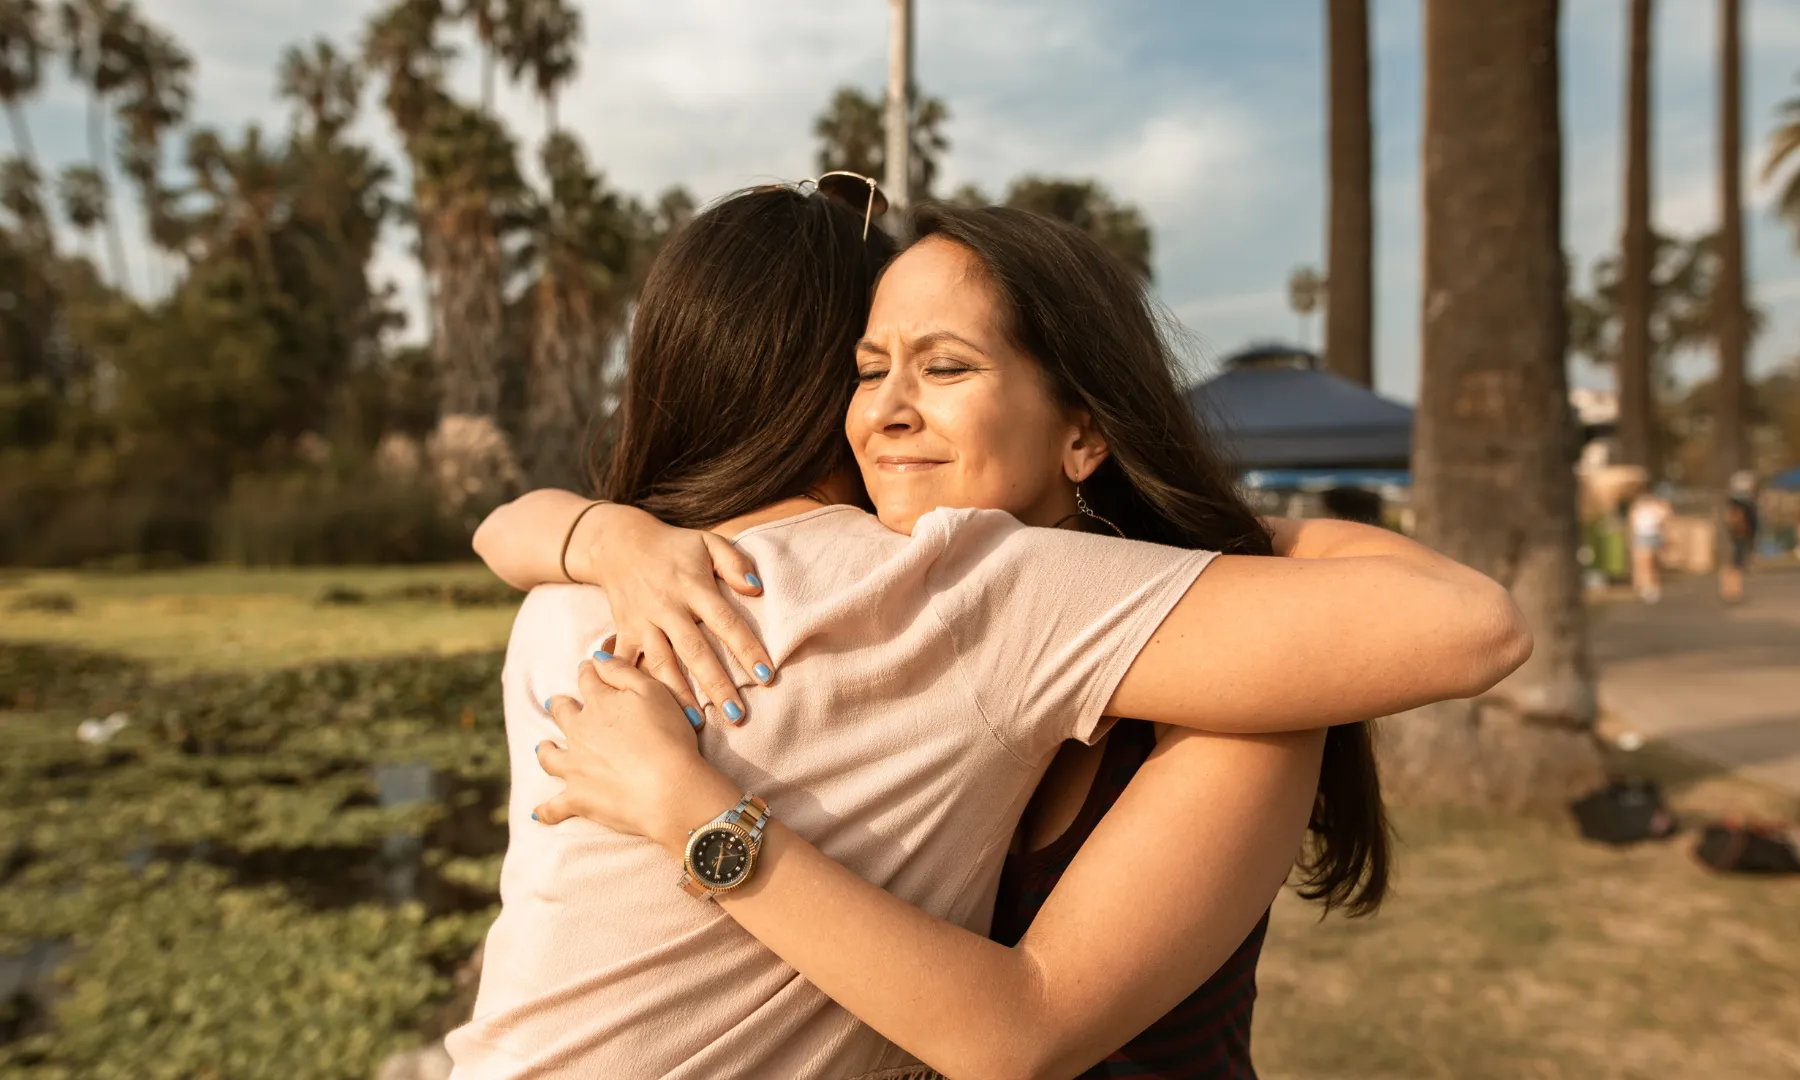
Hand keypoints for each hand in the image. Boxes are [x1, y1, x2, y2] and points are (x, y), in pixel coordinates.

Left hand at [535, 656, 740, 851]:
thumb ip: (622, 671)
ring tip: (543, 747)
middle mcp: (579, 732)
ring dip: (546, 750)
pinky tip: (538, 813)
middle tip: (558, 704)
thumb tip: (596, 658)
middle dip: (561, 706)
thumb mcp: (654, 692)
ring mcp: (574, 767)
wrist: (669, 789)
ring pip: (550, 756)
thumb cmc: (669, 738)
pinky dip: (546, 811)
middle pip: (562, 713)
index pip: (588, 679)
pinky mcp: (577, 799)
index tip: (589, 668)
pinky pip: (554, 807)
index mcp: (599, 703)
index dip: (589, 671)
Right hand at [569, 503, 774, 722]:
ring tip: (698, 723)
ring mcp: (642, 622)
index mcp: (693, 586)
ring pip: (661, 664)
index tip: (766, 676)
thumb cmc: (675, 547)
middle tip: (737, 714)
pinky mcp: (623, 632)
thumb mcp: (708, 543)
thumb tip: (757, 588)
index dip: (746, 649)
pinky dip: (636, 687)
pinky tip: (649, 710)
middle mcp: (666, 607)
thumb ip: (734, 562)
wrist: (619, 543)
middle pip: (695, 651)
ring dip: (679, 695)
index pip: (725, 621)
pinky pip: (628, 664)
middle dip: (716, 684)